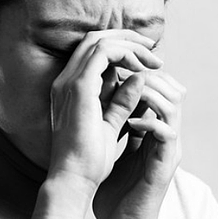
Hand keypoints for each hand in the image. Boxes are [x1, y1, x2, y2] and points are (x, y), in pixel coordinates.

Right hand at [47, 30, 162, 187]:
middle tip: (152, 47)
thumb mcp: (111, 123)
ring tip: (153, 58)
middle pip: (95, 39)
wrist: (75, 180)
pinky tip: (142, 68)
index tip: (146, 57)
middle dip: (127, 38)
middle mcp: (65, 80)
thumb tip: (139, 79)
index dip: (121, 46)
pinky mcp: (79, 88)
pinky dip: (126, 54)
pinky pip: (104, 53)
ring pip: (99, 41)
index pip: (93, 51)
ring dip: (130, 45)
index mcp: (69, 88)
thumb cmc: (90, 159)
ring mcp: (69, 82)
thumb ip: (121, 100)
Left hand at [93, 70, 184, 218]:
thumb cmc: (114, 189)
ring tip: (126, 90)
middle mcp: (165, 134)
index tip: (116, 69)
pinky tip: (130, 121)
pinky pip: (166, 132)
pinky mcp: (165, 164)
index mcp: (154, 129)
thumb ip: (115, 118)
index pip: (159, 88)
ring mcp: (168, 148)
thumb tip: (105, 91)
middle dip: (147, 76)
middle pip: (171, 89)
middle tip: (123, 72)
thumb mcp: (112, 144)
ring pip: (173, 104)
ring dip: (149, 92)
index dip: (141, 73)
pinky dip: (148, 121)